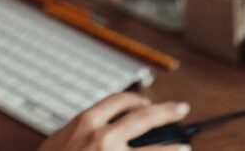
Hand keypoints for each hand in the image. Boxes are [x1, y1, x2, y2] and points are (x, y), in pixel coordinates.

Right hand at [37, 92, 191, 150]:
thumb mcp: (59, 141)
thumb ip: (80, 132)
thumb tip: (96, 127)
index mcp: (86, 122)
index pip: (119, 100)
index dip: (137, 99)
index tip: (146, 101)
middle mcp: (103, 137)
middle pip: (144, 117)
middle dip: (166, 111)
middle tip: (181, 109)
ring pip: (154, 150)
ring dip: (173, 147)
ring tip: (185, 146)